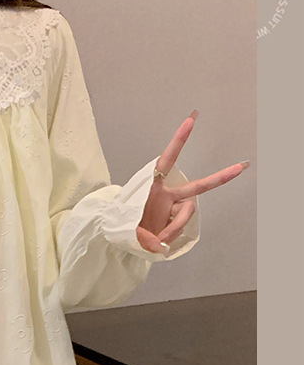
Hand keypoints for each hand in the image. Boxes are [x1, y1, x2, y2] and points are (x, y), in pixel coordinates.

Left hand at [136, 110, 250, 254]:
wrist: (125, 238)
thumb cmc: (125, 226)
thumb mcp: (129, 230)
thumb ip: (145, 237)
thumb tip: (161, 244)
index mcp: (153, 187)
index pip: (166, 160)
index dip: (179, 141)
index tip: (191, 120)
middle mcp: (167, 194)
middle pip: (198, 186)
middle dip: (220, 177)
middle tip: (241, 167)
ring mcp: (174, 208)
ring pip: (187, 212)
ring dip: (174, 226)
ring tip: (158, 237)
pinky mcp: (177, 220)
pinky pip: (182, 226)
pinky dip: (172, 234)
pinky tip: (161, 240)